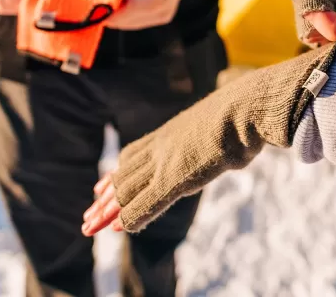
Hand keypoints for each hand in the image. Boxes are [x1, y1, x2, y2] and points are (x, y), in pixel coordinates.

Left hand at [78, 0, 180, 29]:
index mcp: (148, 2)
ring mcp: (162, 17)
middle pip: (119, 21)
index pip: (113, 17)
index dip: (100, 6)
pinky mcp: (163, 17)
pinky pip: (138, 20)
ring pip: (128, 22)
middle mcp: (157, 14)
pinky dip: (131, 9)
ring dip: (120, 8)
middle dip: (110, 6)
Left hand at [80, 42, 335, 233]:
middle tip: (89, 212)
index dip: (118, 172)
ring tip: (90, 226)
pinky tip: (119, 229)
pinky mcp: (174, 176)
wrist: (247, 106)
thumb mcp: (226, 124)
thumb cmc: (245, 112)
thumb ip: (222, 137)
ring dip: (107, 210)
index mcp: (174, 131)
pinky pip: (144, 203)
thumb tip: (242, 139)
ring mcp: (166, 160)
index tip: (102, 185)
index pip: (136, 153)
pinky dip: (130, 217)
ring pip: (126, 188)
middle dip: (105, 194)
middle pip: (124, 172)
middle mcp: (164, 144)